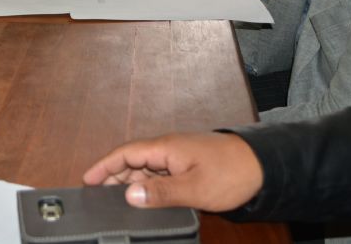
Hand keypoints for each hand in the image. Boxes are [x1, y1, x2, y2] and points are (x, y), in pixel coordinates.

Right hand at [82, 132, 263, 211]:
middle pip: (132, 161)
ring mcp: (179, 156)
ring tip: (118, 202)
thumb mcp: (194, 188)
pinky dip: (147, 185)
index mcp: (165, 148)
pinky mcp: (188, 165)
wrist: (263, 166)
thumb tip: (129, 195)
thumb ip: (160, 192)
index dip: (104, 166)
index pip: (125, 153)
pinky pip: (159, 173)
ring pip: (145, 168)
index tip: (86, 179)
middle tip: (98, 199)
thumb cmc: (231, 173)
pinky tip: (147, 199)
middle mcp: (168, 148)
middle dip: (113, 177)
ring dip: (130, 182)